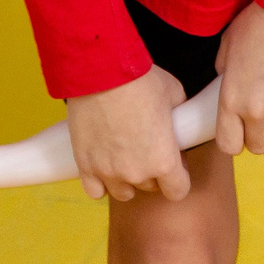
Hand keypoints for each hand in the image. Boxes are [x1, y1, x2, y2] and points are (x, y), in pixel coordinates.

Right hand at [63, 65, 191, 202]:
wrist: (100, 72)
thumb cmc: (139, 81)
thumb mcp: (174, 94)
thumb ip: (179, 117)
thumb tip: (179, 124)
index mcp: (164, 161)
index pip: (178, 191)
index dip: (178, 177)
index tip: (174, 162)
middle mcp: (137, 173)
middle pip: (150, 187)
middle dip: (152, 171)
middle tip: (146, 147)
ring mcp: (108, 172)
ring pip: (123, 192)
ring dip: (126, 179)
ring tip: (123, 155)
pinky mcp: (85, 165)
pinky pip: (95, 191)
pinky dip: (100, 182)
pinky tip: (103, 164)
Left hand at [213, 4, 263, 154]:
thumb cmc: (260, 20)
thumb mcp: (229, 43)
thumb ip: (225, 71)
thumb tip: (229, 83)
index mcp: (231, 98)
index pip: (228, 145)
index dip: (235, 138)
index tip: (241, 128)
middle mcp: (257, 111)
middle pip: (258, 147)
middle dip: (261, 132)